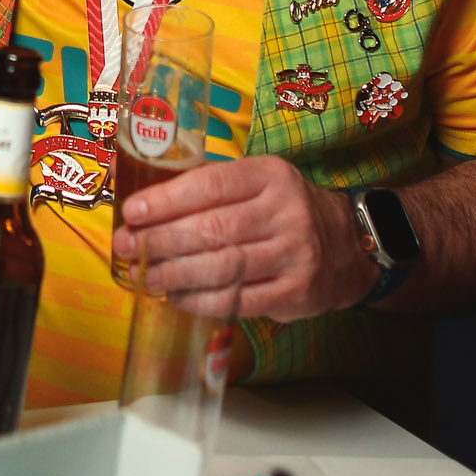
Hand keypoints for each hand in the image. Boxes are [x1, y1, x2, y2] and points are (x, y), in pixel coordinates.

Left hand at [113, 155, 377, 318]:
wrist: (349, 245)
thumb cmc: (284, 208)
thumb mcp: (258, 181)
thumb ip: (210, 186)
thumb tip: (144, 200)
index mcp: (270, 175)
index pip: (211, 185)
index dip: (167, 200)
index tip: (132, 212)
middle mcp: (285, 212)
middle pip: (213, 229)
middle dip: (160, 240)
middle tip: (126, 246)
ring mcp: (293, 254)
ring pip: (222, 267)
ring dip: (174, 274)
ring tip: (142, 274)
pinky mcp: (295, 293)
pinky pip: (238, 300)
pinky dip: (199, 300)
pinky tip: (174, 296)